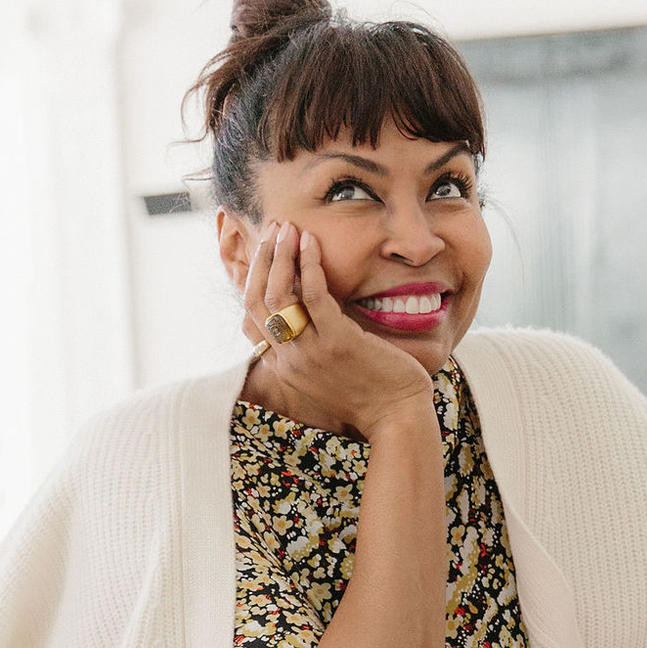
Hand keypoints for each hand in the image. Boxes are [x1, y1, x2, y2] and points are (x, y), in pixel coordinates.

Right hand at [242, 224, 438, 442]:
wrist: (397, 418)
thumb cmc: (371, 396)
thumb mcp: (329, 374)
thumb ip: (311, 347)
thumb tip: (308, 311)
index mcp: (284, 369)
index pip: (250, 321)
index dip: (252, 282)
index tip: (265, 254)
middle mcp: (289, 362)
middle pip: (257, 302)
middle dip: (262, 261)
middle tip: (272, 230)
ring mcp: (310, 353)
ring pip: (278, 295)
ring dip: (280, 255)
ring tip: (287, 228)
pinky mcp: (337, 343)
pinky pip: (313, 295)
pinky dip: (309, 264)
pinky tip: (311, 242)